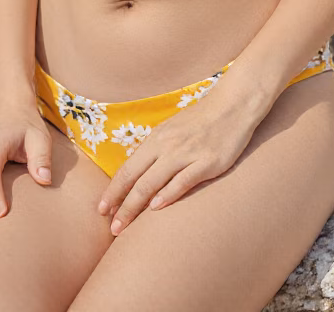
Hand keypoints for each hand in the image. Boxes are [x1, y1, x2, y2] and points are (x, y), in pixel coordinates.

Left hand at [96, 84, 258, 235]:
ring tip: (124, 226)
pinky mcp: (207, 162)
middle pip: (136, 178)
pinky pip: (183, 180)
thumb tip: (140, 174)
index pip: (128, 168)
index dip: (113, 190)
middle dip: (120, 205)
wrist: (232, 106)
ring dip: (135, 206)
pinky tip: (156, 208)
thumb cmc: (201, 120)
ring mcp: (187, 153)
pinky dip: (168, 194)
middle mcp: (167, 146)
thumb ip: (157, 151)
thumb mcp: (173, 130)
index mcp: (157, 139)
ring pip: (153, 182)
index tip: (101, 209)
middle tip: (110, 227)